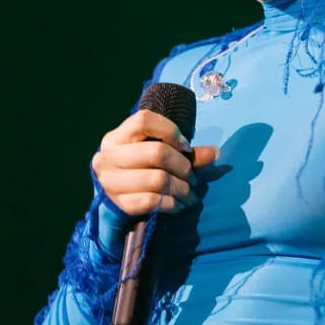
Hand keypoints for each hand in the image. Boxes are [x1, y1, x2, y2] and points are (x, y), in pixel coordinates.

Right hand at [91, 109, 218, 215]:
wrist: (111, 195)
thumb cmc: (137, 167)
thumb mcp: (154, 151)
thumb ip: (184, 151)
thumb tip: (215, 153)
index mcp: (116, 137)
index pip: (143, 121)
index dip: (170, 131)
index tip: (186, 147)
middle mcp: (108, 157)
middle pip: (156, 153)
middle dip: (183, 166)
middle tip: (193, 177)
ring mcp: (111, 181)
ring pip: (158, 180)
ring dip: (182, 188)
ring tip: (190, 193)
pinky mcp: (119, 203)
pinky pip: (153, 202)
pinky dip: (172, 203)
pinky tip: (178, 204)